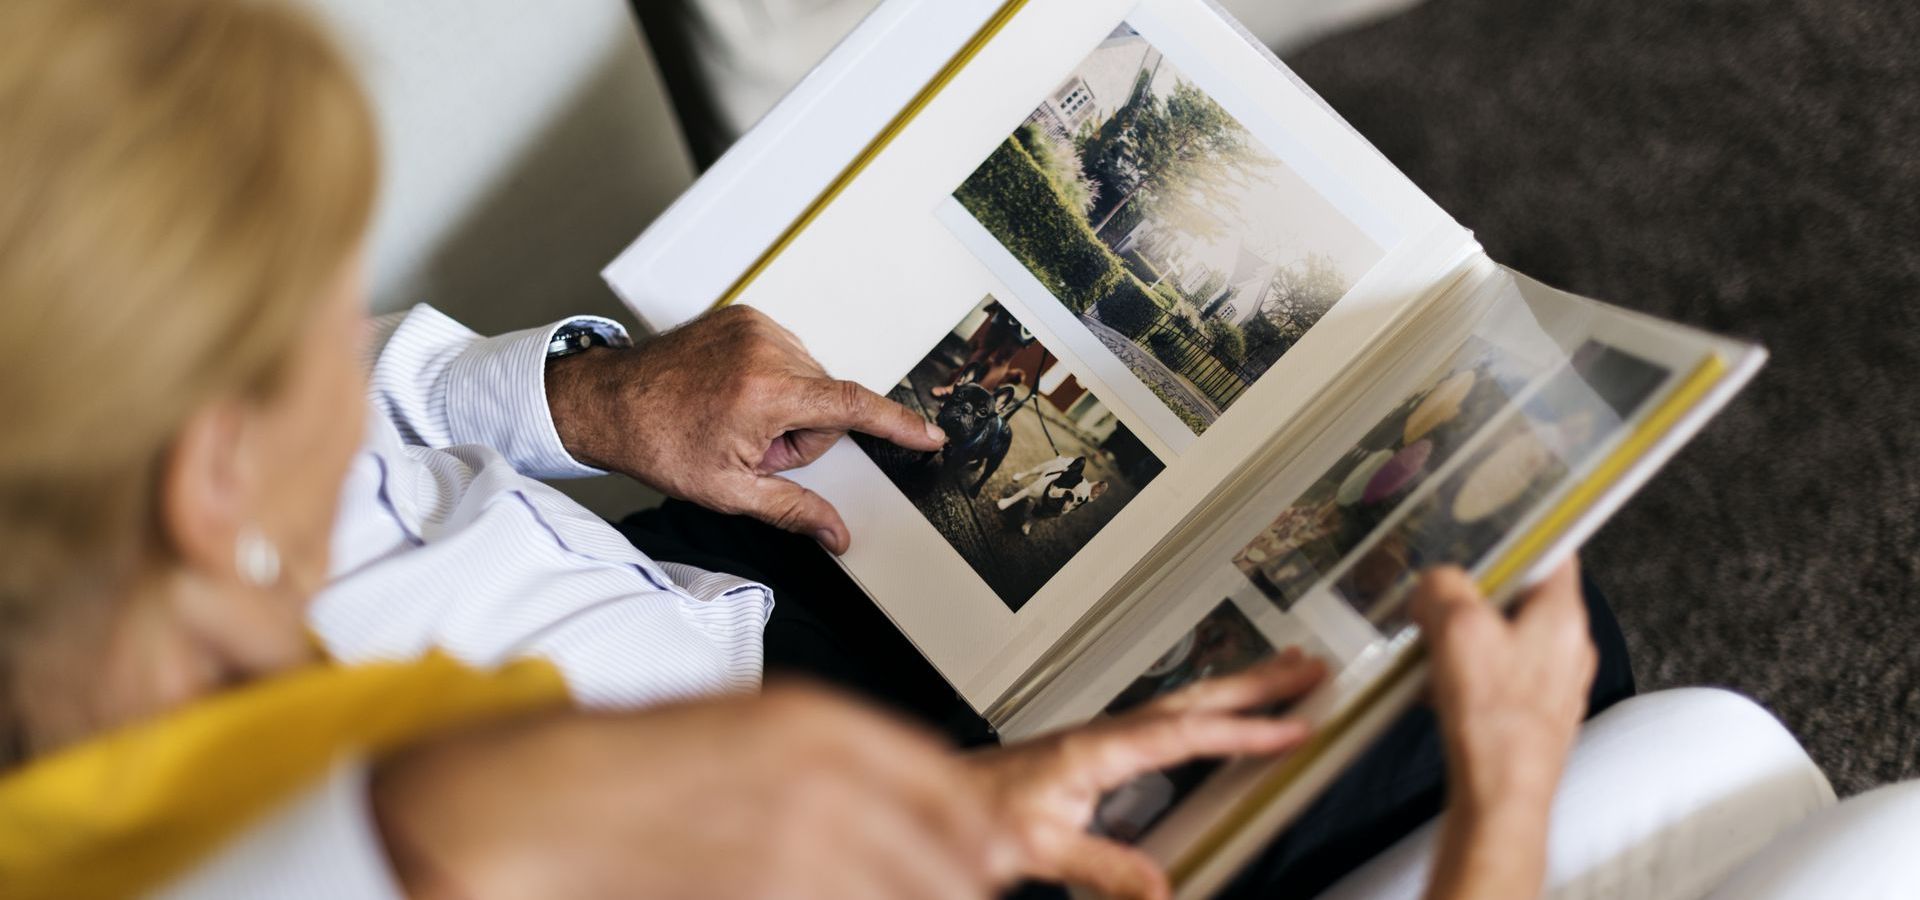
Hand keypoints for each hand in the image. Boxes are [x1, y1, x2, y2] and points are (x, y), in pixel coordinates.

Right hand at [372, 683, 998, 899]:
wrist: (537, 803)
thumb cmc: (629, 759)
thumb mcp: (745, 724)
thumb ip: (833, 757)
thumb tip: (908, 800)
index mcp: (817, 723)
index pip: (945, 785)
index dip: (975, 831)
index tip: (992, 852)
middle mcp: (818, 781)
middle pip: (941, 860)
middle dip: (956, 886)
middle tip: (960, 891)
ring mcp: (790, 850)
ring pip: (903, 899)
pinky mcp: (758, 897)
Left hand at [546, 306, 944, 553]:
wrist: (608, 401)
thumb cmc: (658, 443)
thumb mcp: (728, 491)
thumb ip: (793, 511)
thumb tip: (836, 535)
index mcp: (765, 393)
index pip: (852, 406)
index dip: (897, 424)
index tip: (930, 435)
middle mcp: (766, 349)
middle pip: (825, 400)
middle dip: (801, 431)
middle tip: (752, 447)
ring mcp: (754, 326)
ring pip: (808, 378)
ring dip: (786, 405)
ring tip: (736, 418)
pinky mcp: (745, 315)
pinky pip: (786, 354)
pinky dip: (771, 379)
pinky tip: (733, 394)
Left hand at [966, 651, 1325, 899]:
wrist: (942, 800)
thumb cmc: (978, 816)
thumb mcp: (1038, 848)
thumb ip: (1102, 865)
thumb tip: (1162, 885)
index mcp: (1096, 748)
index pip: (1185, 733)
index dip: (1243, 730)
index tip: (1293, 727)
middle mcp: (1105, 732)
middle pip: (1195, 698)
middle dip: (1256, 682)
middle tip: (1309, 669)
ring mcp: (1105, 736)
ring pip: (1184, 701)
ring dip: (1236, 686)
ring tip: (1283, 672)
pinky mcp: (1101, 748)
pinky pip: (1169, 719)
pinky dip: (1207, 708)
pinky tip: (1220, 715)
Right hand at [1413, 560, 1594, 899]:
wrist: (1501, 798)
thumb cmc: (1494, 721)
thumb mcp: (1458, 630)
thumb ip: (1444, 588)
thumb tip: (1435, 585)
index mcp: (1564, 615)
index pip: (1554, 549)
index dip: (1519, 532)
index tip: (1487, 526)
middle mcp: (1569, 647)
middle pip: (1522, 594)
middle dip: (1475, 593)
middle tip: (1438, 597)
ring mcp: (1555, 683)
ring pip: (1508, 636)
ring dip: (1467, 636)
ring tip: (1433, 647)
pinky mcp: (1535, 714)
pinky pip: (1500, 675)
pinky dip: (1469, 672)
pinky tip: (1440, 688)